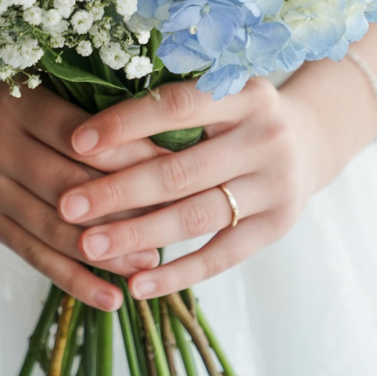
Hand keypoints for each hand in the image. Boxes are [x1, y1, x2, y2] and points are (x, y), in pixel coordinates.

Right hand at [0, 84, 164, 309]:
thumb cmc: (41, 103)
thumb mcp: (63, 89)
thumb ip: (104, 114)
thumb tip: (172, 152)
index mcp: (16, 101)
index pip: (80, 135)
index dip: (129, 154)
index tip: (174, 169)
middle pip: (67, 184)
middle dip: (122, 206)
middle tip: (171, 222)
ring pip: (53, 227)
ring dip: (105, 252)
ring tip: (148, 263)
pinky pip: (36, 257)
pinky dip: (76, 281)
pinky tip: (112, 298)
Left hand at [57, 78, 322, 298]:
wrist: (309, 141)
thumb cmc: (235, 112)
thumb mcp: (216, 89)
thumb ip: (168, 102)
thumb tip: (86, 126)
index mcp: (244, 92)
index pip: (176, 106)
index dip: (125, 124)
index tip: (75, 142)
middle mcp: (265, 137)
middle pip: (180, 170)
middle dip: (117, 191)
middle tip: (68, 207)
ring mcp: (274, 185)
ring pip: (196, 217)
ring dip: (137, 235)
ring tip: (88, 247)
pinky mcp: (275, 227)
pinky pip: (220, 257)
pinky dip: (176, 274)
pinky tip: (136, 285)